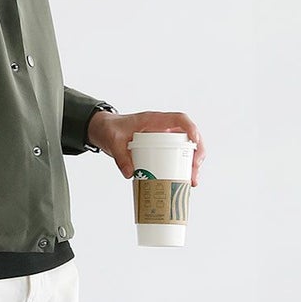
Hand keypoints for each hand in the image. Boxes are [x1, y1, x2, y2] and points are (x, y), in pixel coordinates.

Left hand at [88, 109, 205, 184]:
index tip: (195, 143)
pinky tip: (182, 181)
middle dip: (196, 155)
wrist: (104, 130)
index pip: (180, 119)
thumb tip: (130, 173)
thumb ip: (120, 156)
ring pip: (185, 149)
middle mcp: (162, 128)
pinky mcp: (159, 149)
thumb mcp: (113, 141)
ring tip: (191, 181)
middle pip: (189, 137)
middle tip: (194, 172)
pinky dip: (181, 169)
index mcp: (154, 120)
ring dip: (191, 164)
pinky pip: (175, 157)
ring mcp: (162, 139)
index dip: (191, 129)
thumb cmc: (111, 129)